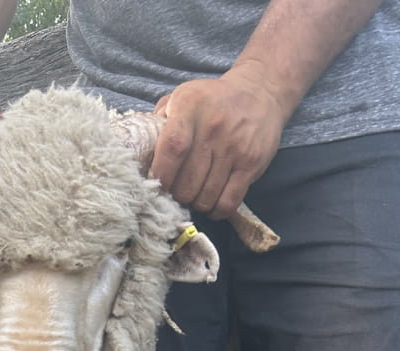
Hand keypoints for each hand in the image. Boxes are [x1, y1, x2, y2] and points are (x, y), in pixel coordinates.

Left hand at [150, 65, 289, 218]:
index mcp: (190, 107)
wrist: (260, 91)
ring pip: (205, 197)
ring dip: (196, 203)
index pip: (171, 150)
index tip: (156, 187)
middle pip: (186, 184)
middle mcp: (213, 127)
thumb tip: (139, 158)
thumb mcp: (182, 97)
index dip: (161, 176)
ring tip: (195, 193)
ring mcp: (234, 147)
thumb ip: (159, 122)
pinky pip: (228, 202)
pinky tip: (212, 203)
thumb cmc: (211, 101)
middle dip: (177, 196)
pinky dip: (216, 210)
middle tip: (177, 191)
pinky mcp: (251, 163)